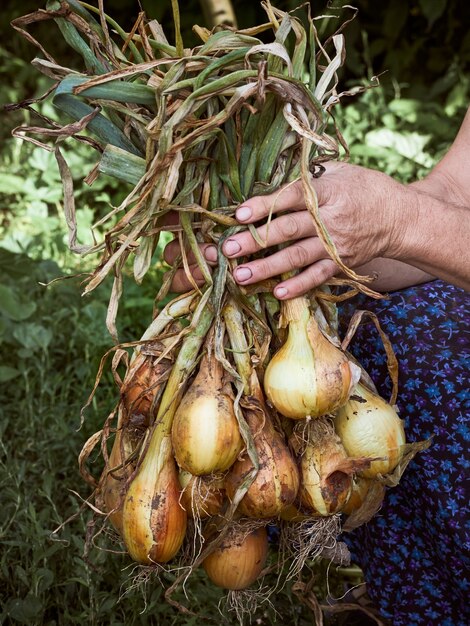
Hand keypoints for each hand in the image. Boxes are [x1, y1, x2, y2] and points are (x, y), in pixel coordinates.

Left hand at [220, 162, 411, 297]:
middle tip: (227, 250)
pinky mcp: (340, 263)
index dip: (265, 206)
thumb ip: (306, 177)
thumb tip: (267, 180)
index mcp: (328, 190)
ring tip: (241, 276)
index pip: (291, 197)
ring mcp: (335, 244)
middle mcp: (330, 219)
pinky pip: (317, 277)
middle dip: (255, 240)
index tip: (239, 214)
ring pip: (297, 256)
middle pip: (288, 229)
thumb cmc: (362, 188)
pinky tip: (277, 292)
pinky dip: (298, 285)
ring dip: (267, 267)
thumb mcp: (339, 171)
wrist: (398, 217)